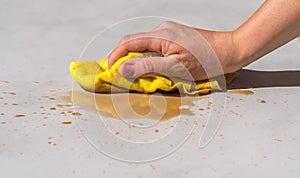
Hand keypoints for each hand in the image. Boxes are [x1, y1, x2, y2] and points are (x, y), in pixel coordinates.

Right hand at [108, 21, 236, 80]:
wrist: (228, 51)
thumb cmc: (206, 61)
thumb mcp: (176, 68)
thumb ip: (148, 67)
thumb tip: (123, 69)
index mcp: (161, 35)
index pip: (128, 43)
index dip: (115, 56)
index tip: (109, 70)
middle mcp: (162, 30)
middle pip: (133, 41)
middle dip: (123, 57)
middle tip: (119, 74)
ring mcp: (169, 32)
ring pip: (143, 43)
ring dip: (135, 57)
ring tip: (134, 73)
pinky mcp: (174, 36)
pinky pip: (153, 45)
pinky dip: (146, 56)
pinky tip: (150, 66)